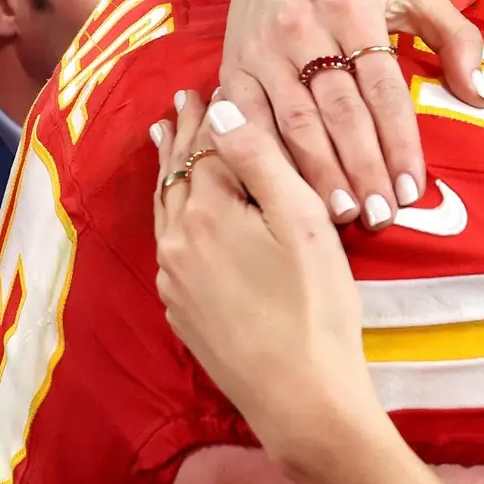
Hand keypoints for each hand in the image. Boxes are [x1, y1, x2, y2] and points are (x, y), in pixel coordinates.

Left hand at [153, 92, 376, 459]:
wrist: (301, 399)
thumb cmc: (316, 306)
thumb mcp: (303, 221)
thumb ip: (260, 159)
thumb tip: (222, 107)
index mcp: (206, 213)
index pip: (210, 147)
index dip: (215, 114)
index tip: (212, 84)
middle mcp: (177, 243)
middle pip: (179, 176)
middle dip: (184, 136)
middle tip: (184, 101)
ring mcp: (175, 282)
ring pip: (167, 211)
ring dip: (172, 173)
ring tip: (167, 142)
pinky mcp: (183, 313)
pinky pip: (172, 247)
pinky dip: (174, 215)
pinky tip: (180, 216)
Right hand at [225, 0, 483, 227]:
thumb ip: (456, 37)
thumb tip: (480, 94)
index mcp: (355, 8)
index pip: (383, 87)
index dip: (398, 141)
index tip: (413, 189)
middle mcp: (305, 26)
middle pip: (338, 111)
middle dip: (361, 169)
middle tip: (380, 216)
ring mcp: (263, 48)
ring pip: (293, 121)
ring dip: (318, 174)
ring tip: (343, 216)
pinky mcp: (232, 64)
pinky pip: (248, 120)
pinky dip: (268, 159)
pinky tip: (286, 192)